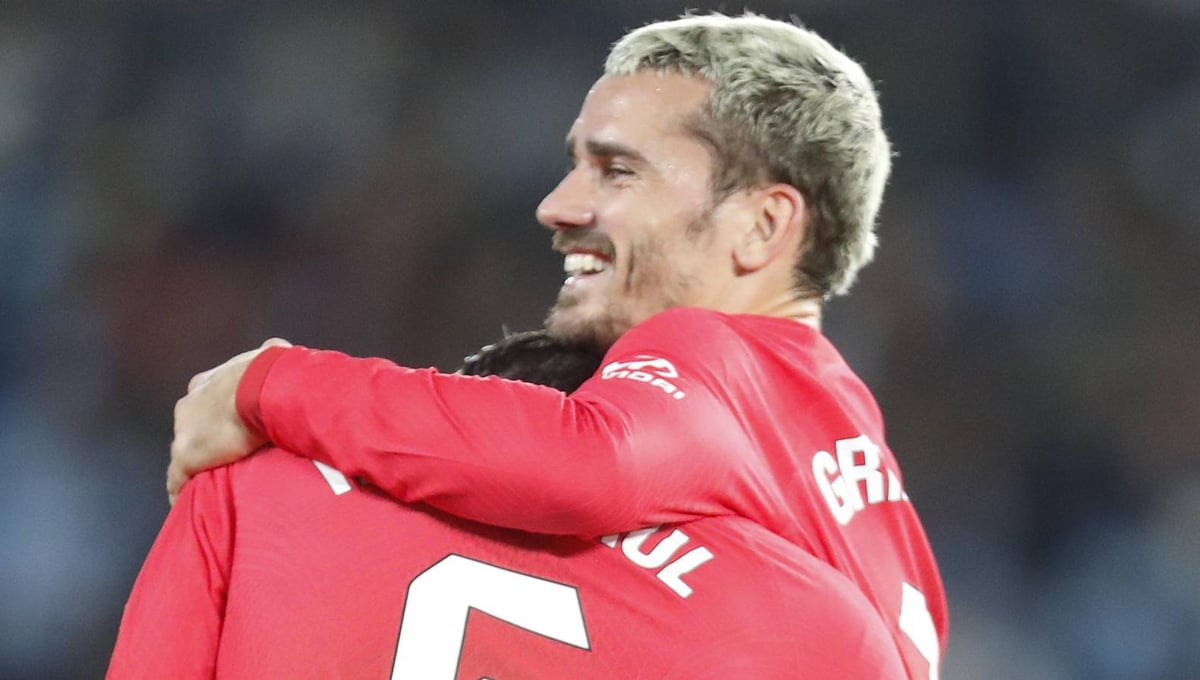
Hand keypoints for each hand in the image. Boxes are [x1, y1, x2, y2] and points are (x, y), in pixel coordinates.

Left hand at [167, 338, 291, 504]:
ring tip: (213, 480)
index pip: (206, 403)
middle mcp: (189, 404)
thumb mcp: (271, 356)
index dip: (217, 415)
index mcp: (207, 383)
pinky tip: (186, 501)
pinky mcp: (186, 457)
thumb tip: (280, 352)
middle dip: (206, 438)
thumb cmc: (271, 372)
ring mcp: (185, 431)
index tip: (230, 428)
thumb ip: (269, 357)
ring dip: (198, 463)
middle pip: (192, 427)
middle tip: (227, 455)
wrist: (263, 388)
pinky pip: (177, 480)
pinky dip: (181, 489)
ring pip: (186, 451)